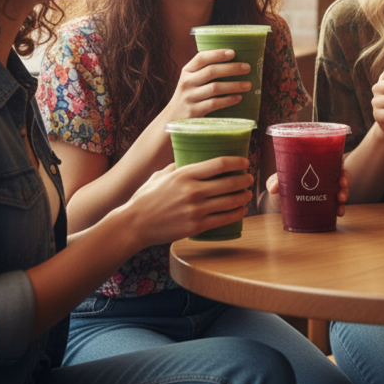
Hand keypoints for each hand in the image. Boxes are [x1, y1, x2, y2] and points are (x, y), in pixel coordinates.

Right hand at [124, 158, 253, 245]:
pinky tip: (242, 210)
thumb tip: (193, 156)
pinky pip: (223, 219)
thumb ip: (179, 166)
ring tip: (247, 193)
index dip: (237, 162)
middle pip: (229, 182)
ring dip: (243, 197)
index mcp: (185, 174)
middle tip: (250, 178)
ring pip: (230, 202)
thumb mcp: (162, 174)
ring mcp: (195, 210)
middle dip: (244, 180)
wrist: (133, 224)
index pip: (219, 164)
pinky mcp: (195, 226)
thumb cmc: (146, 197)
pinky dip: (236, 214)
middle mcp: (193, 191)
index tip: (245, 162)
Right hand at [164, 49, 254, 119]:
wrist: (173, 118)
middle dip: (231, 68)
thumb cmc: (190, 94)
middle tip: (247, 68)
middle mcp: (187, 82)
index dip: (217, 54)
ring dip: (234, 85)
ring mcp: (189, 97)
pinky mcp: (194, 111)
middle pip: (211, 71)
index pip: (201, 58)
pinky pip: (214, 103)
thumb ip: (205, 70)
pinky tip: (238, 97)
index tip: (233, 52)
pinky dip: (228, 100)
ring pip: (214, 88)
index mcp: (187, 71)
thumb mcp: (192, 80)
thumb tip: (235, 61)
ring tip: (248, 85)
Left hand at [266, 166, 350, 217]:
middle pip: (341, 174)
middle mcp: (325, 175)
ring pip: (342, 188)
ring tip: (341, 202)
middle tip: (342, 187)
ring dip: (345, 194)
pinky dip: (340, 208)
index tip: (341, 172)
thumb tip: (273, 188)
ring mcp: (328, 189)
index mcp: (317, 164)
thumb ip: (274, 180)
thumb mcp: (279, 180)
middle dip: (345, 181)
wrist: (281, 200)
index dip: (340, 166)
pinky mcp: (327, 202)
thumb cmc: (283, 184)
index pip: (333, 160)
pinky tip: (339, 213)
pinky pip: (337, 203)